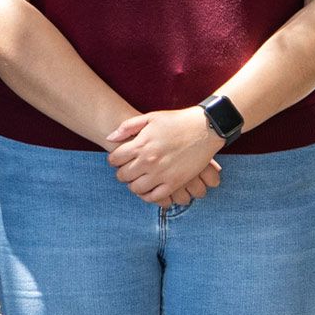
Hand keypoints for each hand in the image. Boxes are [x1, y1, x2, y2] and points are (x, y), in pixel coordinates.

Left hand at [106, 109, 225, 205]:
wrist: (205, 128)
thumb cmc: (177, 120)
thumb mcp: (150, 117)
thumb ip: (128, 127)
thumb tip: (110, 138)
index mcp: (141, 144)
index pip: (115, 159)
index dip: (114, 160)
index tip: (118, 159)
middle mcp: (148, 161)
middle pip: (123, 176)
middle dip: (122, 173)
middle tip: (127, 170)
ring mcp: (161, 174)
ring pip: (136, 189)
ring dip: (134, 185)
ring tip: (138, 179)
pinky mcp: (175, 183)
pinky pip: (155, 197)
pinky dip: (148, 196)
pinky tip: (149, 189)